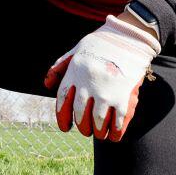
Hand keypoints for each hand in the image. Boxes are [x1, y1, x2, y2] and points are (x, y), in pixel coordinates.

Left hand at [44, 15, 160, 141]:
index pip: (63, 101)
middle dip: (83, 127)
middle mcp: (88, 84)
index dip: (62, 118)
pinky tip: (114, 136)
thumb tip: (47, 86)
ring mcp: (106, 91)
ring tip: (99, 134)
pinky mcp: (124, 96)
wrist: (129, 39)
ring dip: (98, 132)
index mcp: (74, 73)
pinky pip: (117, 121)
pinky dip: (115, 132)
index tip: (65, 128)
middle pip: (80, 115)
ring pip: (98, 121)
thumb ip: (60, 68)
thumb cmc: (100, 45)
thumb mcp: (76, 51)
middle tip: (86, 130)